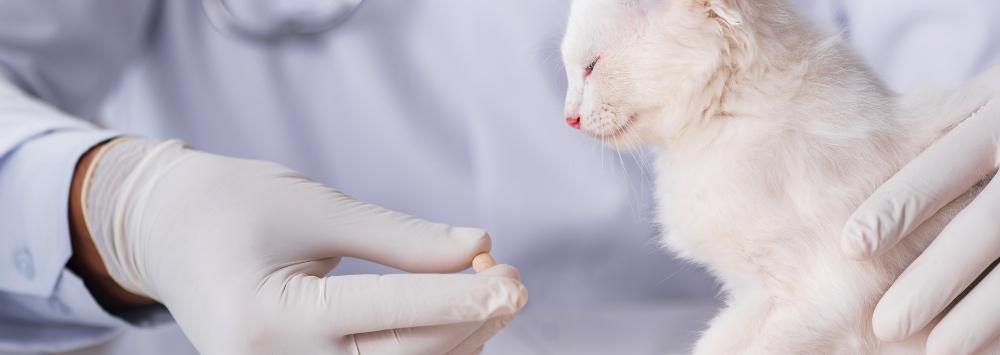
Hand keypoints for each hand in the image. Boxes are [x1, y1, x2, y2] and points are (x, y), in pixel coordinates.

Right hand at [74, 138, 526, 354]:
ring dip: (453, 342)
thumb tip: (478, 249)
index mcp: (271, 315)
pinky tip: (453, 322)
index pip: (389, 313)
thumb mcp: (317, 208)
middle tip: (514, 282)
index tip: (513, 279)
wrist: (165, 234)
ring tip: (488, 296)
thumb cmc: (234, 205)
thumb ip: (399, 237)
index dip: (460, 296)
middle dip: (468, 321)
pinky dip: (420, 352)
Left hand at [841, 96, 999, 353]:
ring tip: (937, 350)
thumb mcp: (977, 108)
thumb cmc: (998, 128)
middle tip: (885, 323)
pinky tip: (987, 348)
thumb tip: (846, 214)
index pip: (956, 156)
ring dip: (983, 315)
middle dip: (936, 276)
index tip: (851, 244)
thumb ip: (934, 132)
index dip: (904, 200)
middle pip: (988, 223)